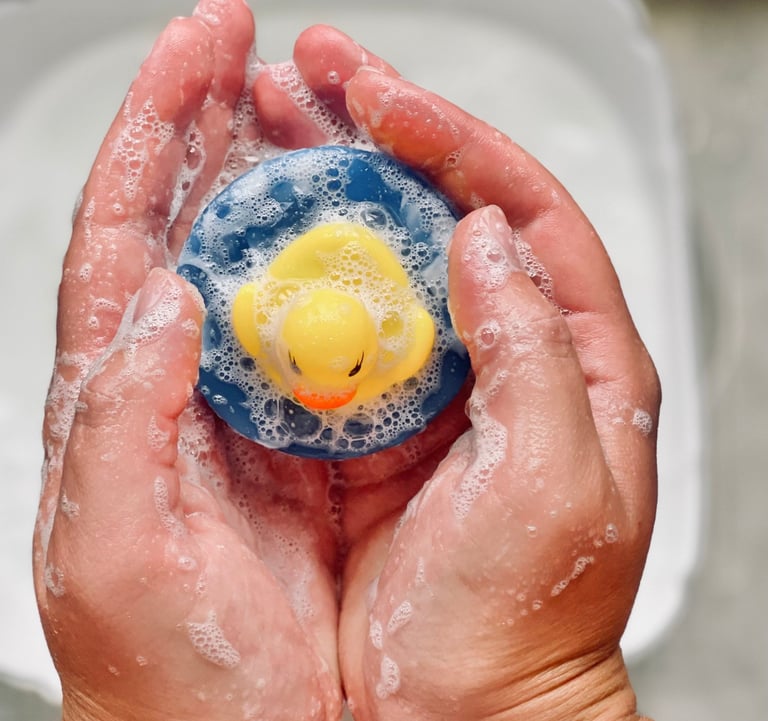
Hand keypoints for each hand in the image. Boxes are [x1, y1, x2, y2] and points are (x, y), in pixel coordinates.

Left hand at [32, 5, 392, 719]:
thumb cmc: (171, 669)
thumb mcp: (111, 551)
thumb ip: (116, 418)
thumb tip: (164, 297)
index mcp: (121, 396)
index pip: (127, 230)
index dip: (159, 129)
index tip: (200, 49)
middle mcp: (186, 382)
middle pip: (193, 221)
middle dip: (221, 124)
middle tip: (256, 52)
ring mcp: (258, 399)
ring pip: (269, 263)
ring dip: (289, 183)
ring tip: (317, 114)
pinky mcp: (318, 431)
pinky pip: (337, 330)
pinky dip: (355, 271)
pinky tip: (376, 232)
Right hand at [293, 29, 658, 720]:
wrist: (462, 707)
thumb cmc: (523, 620)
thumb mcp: (553, 486)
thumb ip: (533, 353)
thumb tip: (487, 238)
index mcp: (575, 360)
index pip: (526, 212)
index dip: (456, 142)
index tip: (386, 99)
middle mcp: (506, 356)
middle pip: (448, 213)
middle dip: (384, 136)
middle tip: (317, 74)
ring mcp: (434, 381)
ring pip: (385, 259)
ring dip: (334, 191)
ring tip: (279, 126)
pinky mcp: (377, 417)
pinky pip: (339, 326)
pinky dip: (301, 277)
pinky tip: (263, 238)